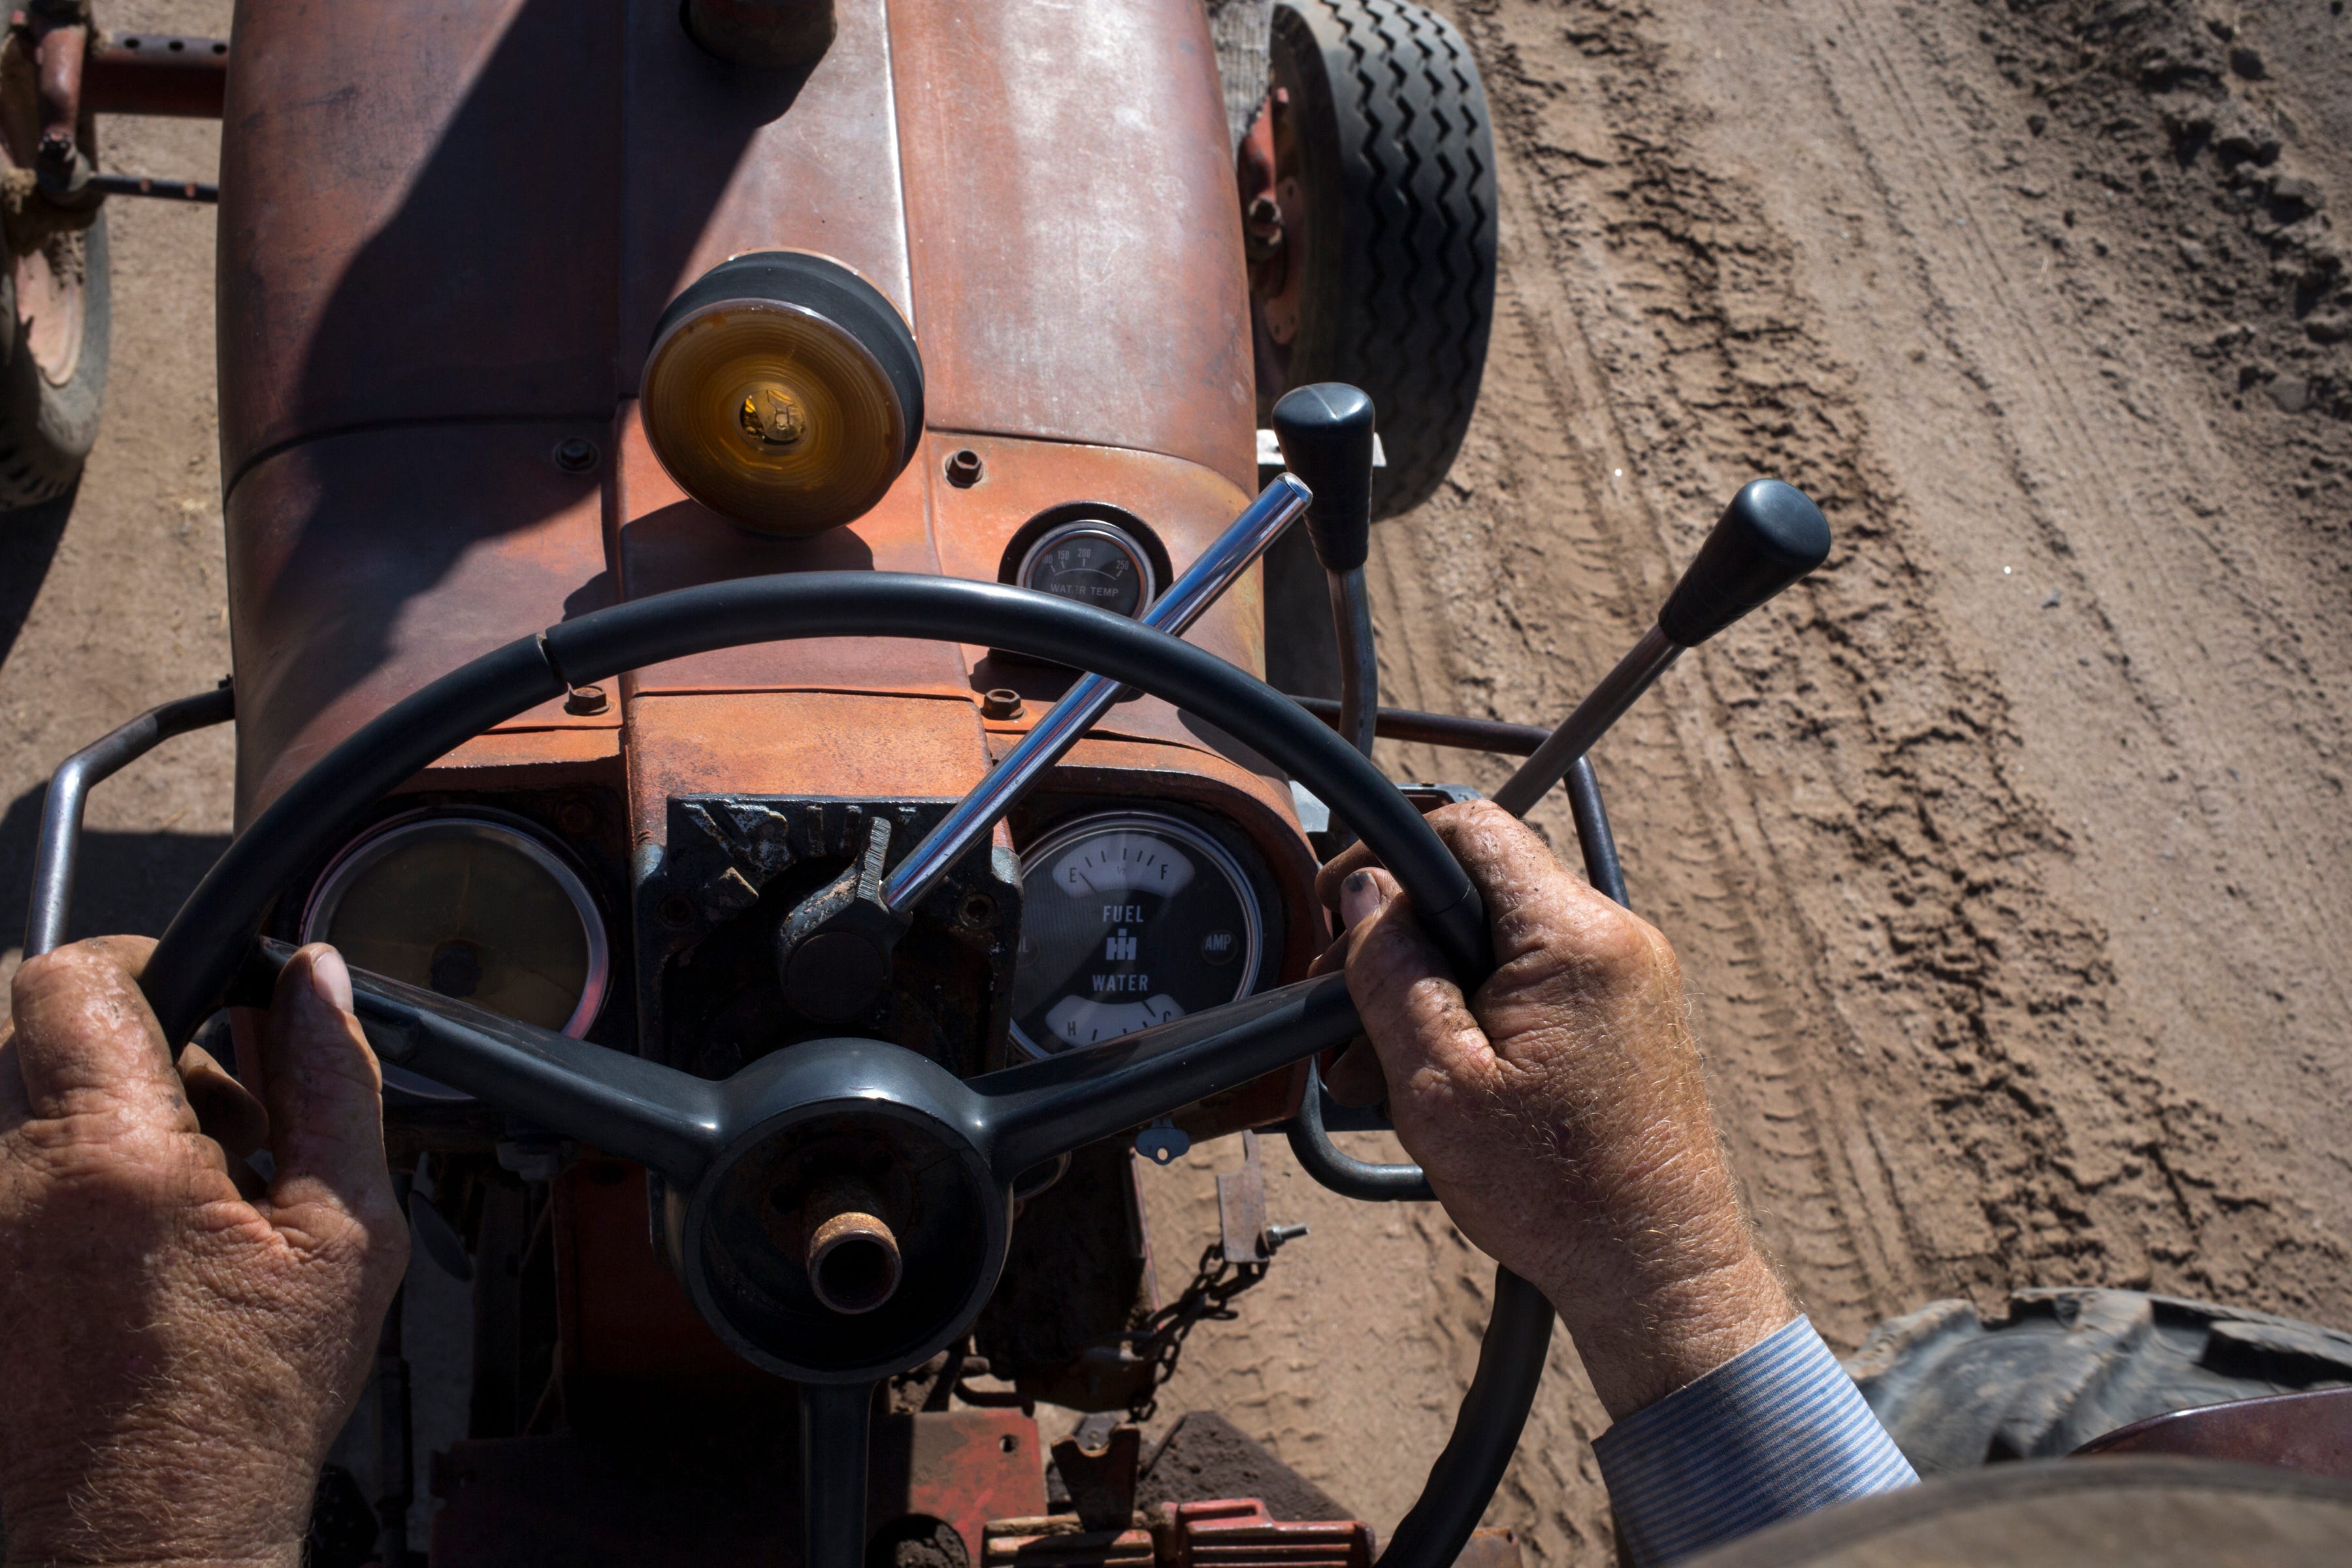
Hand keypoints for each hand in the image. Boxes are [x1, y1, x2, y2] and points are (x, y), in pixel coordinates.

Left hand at [0, 939, 407, 1567]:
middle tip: (206, 1115)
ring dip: (86, 1115)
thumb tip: (315, 980)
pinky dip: (56, 1181)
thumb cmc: (239, 1414)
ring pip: (9, 1106)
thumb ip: (333, 1083)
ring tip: (166, 1190)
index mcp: (109, 1156)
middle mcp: (5, 1183)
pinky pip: (3, 1177)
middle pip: (27, 1031)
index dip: (142, 963)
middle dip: (122, 1044)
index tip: (197, 996)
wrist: (142, 1544)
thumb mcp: (343, 1237)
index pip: (71, 978)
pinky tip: (122, 1243)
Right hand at [1316, 801, 1791, 1419]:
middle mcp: (1612, 937)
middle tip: (1342, 1013)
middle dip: (1396, 944)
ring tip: (1375, 1069)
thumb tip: (1365, 894)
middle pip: (1475, 888)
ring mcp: (1623, 976)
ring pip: (1494, 942)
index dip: (1384, 856)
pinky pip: (1527, 983)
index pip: (1467, 828)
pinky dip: (1471, 1016)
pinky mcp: (1620, 1015)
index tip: (1334, 908)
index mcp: (1573, 938)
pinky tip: (1431, 1081)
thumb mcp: (1439, 1083)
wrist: (1654, 1272)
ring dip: (1426, 990)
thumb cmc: (1559, 1194)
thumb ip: (1392, 973)